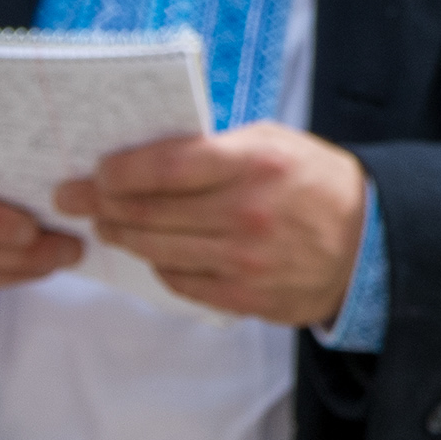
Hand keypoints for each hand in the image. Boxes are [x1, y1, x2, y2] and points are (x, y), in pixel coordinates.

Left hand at [61, 126, 367, 330]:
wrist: (366, 242)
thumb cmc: (314, 182)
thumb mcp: (277, 144)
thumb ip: (219, 148)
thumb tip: (150, 159)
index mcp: (257, 163)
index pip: (167, 166)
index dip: (121, 170)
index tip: (98, 170)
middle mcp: (246, 213)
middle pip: (149, 212)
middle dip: (102, 203)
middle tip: (74, 197)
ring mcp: (242, 260)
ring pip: (155, 248)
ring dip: (121, 234)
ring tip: (106, 224)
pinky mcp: (240, 295)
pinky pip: (177, 280)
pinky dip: (158, 263)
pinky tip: (153, 250)